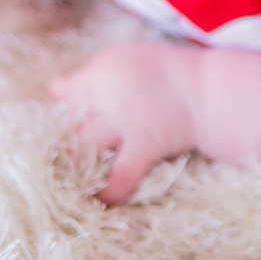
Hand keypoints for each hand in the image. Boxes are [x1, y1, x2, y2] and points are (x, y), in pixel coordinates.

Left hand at [49, 42, 199, 204]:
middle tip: (65, 163)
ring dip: (79, 166)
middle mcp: (107, 94)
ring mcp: (125, 120)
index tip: (64, 135)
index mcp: (102, 71)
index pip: (66, 96)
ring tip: (77, 181)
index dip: (63, 119)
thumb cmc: (165, 73)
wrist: (207, 90)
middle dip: (65, 144)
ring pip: (85, 147)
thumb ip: (87, 77)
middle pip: (70, 123)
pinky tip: (105, 199)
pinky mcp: (146, 143)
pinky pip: (121, 174)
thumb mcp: (123, 60)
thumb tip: (53, 90)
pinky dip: (111, 190)